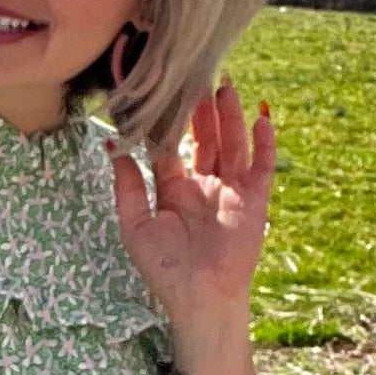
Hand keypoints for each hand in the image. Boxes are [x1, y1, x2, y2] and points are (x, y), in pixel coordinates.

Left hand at [108, 78, 274, 327]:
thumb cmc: (163, 268)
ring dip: (230, 116)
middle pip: (204, 138)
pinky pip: (262, 165)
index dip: (166, 121)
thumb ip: (126, 185)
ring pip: (232, 144)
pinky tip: (260, 116)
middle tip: (196, 77)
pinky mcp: (255, 199)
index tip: (160, 92)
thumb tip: (112, 146)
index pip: (171, 145)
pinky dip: (263, 141)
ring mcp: (231, 190)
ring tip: (225, 86)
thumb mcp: (134, 225)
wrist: (199, 298)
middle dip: (201, 110)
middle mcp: (203, 184)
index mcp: (174, 188)